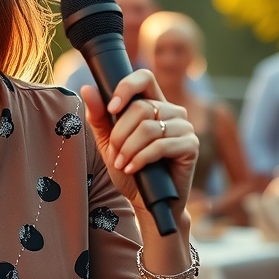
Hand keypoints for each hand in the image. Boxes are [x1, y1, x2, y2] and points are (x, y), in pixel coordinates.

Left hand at [80, 70, 198, 229]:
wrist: (147, 201)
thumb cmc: (130, 169)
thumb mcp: (108, 142)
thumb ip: (99, 116)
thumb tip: (87, 88)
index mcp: (154, 104)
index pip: (144, 78)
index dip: (126, 87)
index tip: (111, 109)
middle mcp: (172, 111)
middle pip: (141, 107)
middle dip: (120, 133)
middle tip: (114, 152)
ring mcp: (184, 128)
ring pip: (149, 127)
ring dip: (129, 148)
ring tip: (122, 163)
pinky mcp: (191, 146)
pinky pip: (161, 145)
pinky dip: (141, 157)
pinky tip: (133, 168)